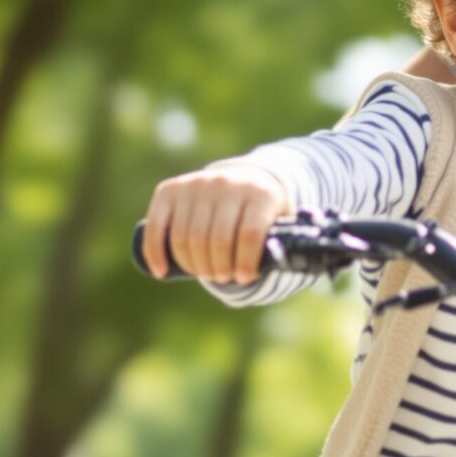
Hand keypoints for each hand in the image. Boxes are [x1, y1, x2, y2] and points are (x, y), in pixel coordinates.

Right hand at [143, 163, 291, 284]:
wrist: (245, 179)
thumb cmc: (264, 212)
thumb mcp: (281, 222)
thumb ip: (285, 245)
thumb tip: (298, 271)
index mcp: (259, 193)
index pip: (249, 234)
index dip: (244, 262)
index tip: (243, 277)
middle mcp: (226, 183)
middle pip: (216, 239)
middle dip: (218, 267)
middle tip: (224, 277)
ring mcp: (196, 185)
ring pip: (187, 237)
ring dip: (193, 265)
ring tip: (206, 272)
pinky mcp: (170, 190)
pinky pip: (157, 225)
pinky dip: (157, 251)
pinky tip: (163, 271)